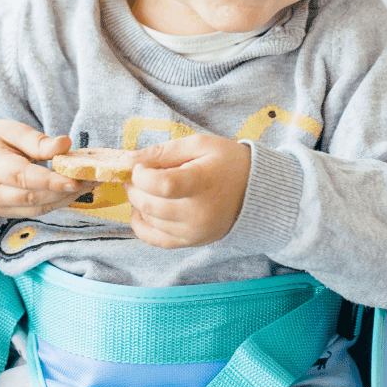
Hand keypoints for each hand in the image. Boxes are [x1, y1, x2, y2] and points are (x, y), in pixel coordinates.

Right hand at [0, 120, 95, 216]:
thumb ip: (37, 141)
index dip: (51, 181)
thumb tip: (65, 144)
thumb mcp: (11, 130)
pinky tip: (73, 191)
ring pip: (37, 208)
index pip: (22, 177)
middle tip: (92, 179)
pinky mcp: (5, 214)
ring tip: (88, 184)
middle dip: (65, 190)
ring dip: (65, 198)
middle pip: (32, 197)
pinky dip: (56, 202)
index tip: (76, 179)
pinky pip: (36, 211)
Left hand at [123, 134, 251, 248]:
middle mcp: (198, 213)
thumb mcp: (200, 144)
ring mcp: (195, 231)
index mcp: (202, 183)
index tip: (141, 166)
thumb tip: (129, 159)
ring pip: (149, 221)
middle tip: (137, 175)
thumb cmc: (229, 162)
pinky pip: (155, 240)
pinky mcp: (192, 242)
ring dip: (138, 203)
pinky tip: (143, 210)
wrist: (256, 191)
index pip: (160, 185)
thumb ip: (164, 151)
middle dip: (135, 188)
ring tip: (146, 189)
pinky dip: (142, 225)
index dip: (141, 174)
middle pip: (149, 204)